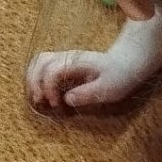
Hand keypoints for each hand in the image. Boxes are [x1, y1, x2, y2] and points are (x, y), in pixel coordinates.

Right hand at [25, 47, 153, 110]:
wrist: (129, 61)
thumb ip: (88, 93)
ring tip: (37, 97)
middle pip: (40, 62)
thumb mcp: (110, 88)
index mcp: (78, 62)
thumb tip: (67, 99)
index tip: (56, 105)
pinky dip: (37, 76)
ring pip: (39, 60)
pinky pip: (43, 64)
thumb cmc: (121, 75)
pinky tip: (42, 91)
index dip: (49, 88)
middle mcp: (68, 57)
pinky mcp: (65, 62)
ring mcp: (65, 57)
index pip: (52, 70)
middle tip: (40, 102)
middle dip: (35, 82)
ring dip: (33, 78)